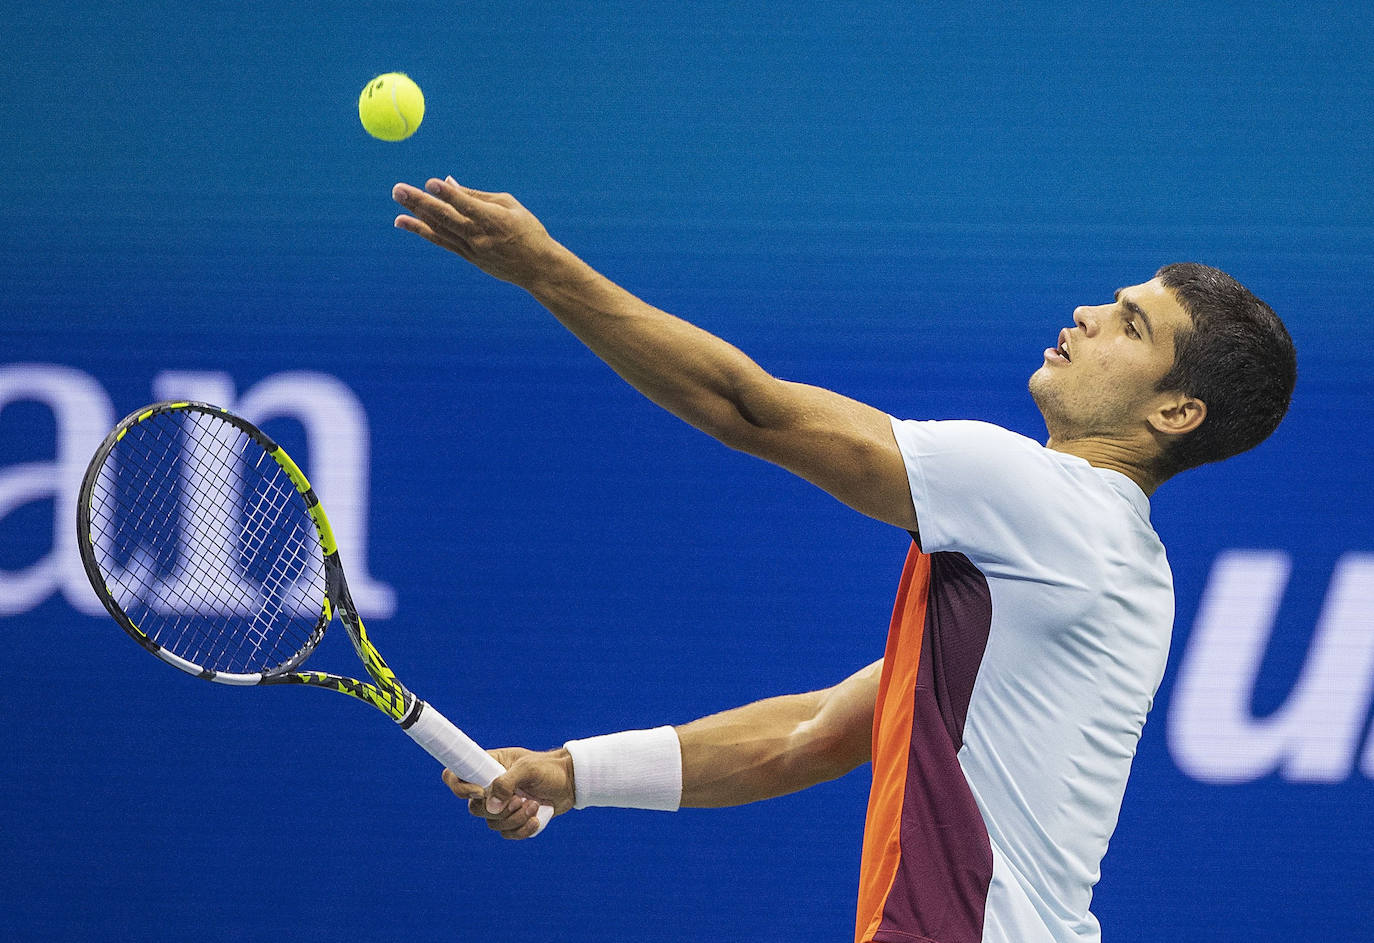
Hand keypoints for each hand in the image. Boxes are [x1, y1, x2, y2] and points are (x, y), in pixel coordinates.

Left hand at [392, 178, 563, 287]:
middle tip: (399, 189)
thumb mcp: (509, 205)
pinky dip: (421, 231)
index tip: (431, 182)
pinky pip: (440, 241)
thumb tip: (449, 183)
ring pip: (438, 229)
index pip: (467, 205)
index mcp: (494, 220)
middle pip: (445, 217)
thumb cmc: (527, 231)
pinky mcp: (467, 257)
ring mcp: (471, 249)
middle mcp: (479, 236)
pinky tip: (403, 222)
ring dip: (415, 213)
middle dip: (420, 202)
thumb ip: (477, 195)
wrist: (537, 269)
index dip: (448, 194)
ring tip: (397, 197)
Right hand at [442, 746, 575, 839]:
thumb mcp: (527, 768)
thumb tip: (491, 807)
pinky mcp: (514, 820)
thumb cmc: (548, 769)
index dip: (460, 788)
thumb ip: (506, 783)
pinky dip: (522, 830)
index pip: (456, 776)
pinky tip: (537, 819)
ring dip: (515, 819)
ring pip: (492, 824)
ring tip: (535, 805)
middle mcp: (490, 788)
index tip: (480, 792)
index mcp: (487, 767)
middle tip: (520, 799)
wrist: (570, 782)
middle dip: (499, 809)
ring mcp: (501, 805)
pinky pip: (508, 833)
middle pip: (474, 809)